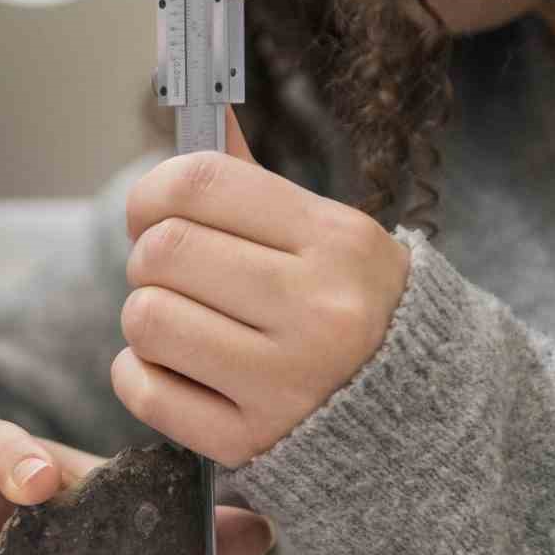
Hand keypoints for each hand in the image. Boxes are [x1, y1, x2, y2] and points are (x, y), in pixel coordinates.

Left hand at [115, 111, 410, 465]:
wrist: (414, 418)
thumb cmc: (353, 311)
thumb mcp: (328, 238)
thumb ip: (252, 184)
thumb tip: (202, 113)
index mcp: (337, 244)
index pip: (200, 183)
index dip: (152, 191)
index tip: (150, 211)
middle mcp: (317, 311)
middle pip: (164, 250)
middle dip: (149, 257)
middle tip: (172, 275)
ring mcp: (284, 383)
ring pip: (147, 319)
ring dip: (147, 317)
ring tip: (183, 324)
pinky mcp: (248, 441)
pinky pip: (144, 389)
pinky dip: (140, 373)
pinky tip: (176, 369)